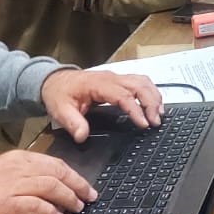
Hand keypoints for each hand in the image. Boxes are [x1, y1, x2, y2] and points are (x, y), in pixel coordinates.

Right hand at [0, 151, 95, 213]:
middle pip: (57, 172)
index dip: (73, 174)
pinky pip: (38, 205)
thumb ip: (25, 175)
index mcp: (17, 158)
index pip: (53, 162)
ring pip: (51, 186)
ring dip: (69, 198)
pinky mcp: (8, 203)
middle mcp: (17, 168)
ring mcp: (13, 184)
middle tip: (90, 196)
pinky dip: (51, 211)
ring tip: (77, 207)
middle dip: (78, 184)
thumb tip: (52, 184)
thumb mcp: (2, 174)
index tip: (84, 185)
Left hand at [39, 68, 162, 141]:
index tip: (143, 123)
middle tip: (156, 122)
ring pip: (143, 81)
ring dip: (154, 96)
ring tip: (159, 115)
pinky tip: (154, 105)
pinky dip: (150, 92)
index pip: (123, 95)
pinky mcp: (119, 80)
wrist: (55, 80)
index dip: (135, 109)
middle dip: (151, 103)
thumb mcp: (60, 110)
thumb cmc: (59, 94)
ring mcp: (116, 77)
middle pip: (138, 85)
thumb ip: (73, 123)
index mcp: (97, 85)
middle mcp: (110, 78)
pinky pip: (140, 82)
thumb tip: (82, 136)